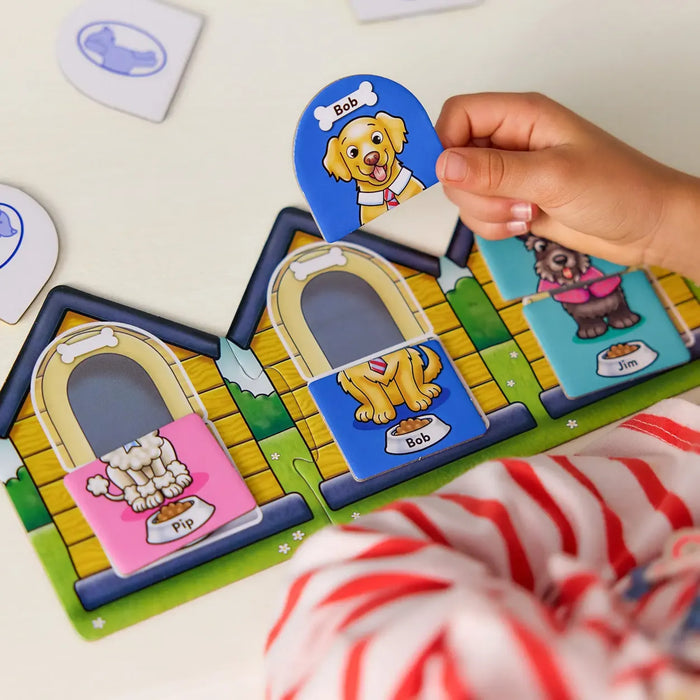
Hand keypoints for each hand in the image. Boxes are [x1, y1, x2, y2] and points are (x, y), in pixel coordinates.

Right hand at [434, 93, 699, 280]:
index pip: (459, 115)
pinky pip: (478, 215)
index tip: (453, 177)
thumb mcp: (552, 176)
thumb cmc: (615, 189)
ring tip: (527, 214)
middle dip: (473, 191)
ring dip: (487, 213)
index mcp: (521, 116)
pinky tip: (525, 225)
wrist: (645, 227)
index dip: (445, 143)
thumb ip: (494, 171)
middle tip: (513, 200)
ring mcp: (509, 174)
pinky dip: (494, 227)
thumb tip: (442, 165)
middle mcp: (510, 141)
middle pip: (454, 160)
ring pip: (463, 193)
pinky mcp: (512, 202)